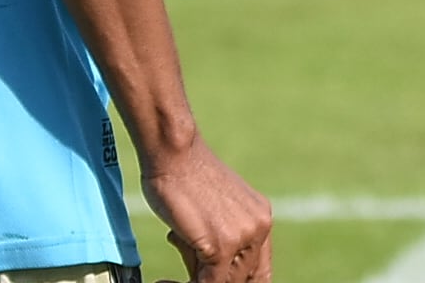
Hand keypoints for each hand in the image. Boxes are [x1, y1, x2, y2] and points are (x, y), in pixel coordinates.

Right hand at [141, 136, 273, 282]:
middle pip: (242, 279)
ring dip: (195, 281)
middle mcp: (259, 227)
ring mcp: (242, 237)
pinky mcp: (220, 246)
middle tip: (185, 273)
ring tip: (171, 274)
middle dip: (210, 279)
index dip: (237, 282)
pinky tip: (163, 281)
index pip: (259, 271)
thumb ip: (222, 239)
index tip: (206, 279)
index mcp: (261, 218)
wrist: (174, 153)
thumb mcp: (216, 211)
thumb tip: (211, 275)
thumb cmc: (184, 177)